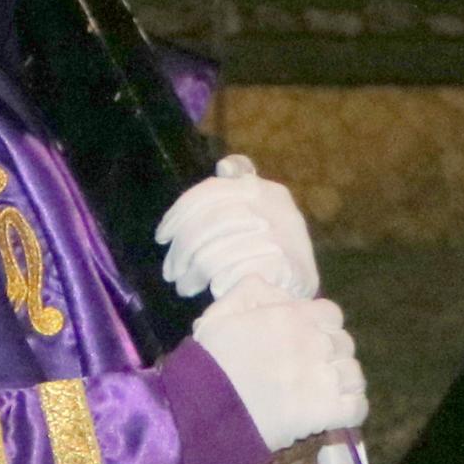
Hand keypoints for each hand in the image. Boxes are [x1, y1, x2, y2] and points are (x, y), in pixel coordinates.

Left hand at [156, 156, 317, 304]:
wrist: (303, 297)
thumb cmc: (272, 257)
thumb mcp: (261, 216)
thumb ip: (241, 190)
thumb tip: (226, 166)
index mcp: (268, 191)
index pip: (213, 191)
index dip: (180, 213)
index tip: (161, 236)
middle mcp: (278, 209)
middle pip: (211, 222)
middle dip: (183, 249)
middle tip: (170, 272)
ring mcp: (284, 238)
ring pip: (218, 250)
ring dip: (194, 272)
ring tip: (184, 287)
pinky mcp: (284, 269)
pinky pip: (235, 272)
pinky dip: (218, 281)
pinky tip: (211, 291)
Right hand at [187, 292, 366, 453]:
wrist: (205, 408)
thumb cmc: (209, 361)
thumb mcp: (221, 312)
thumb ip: (252, 290)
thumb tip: (277, 289)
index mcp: (294, 315)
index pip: (331, 315)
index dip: (322, 327)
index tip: (308, 341)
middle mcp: (315, 342)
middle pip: (344, 344)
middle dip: (332, 355)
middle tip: (312, 371)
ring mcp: (324, 378)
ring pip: (354, 375)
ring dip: (342, 382)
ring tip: (325, 393)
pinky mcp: (328, 412)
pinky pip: (358, 407)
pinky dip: (352, 410)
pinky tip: (336, 414)